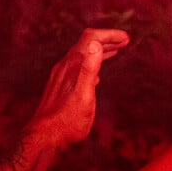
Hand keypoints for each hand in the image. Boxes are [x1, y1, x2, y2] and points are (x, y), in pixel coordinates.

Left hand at [23, 28, 129, 145]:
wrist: (45, 136)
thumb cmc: (67, 119)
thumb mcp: (84, 94)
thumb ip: (89, 68)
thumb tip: (96, 43)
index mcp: (73, 65)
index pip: (91, 38)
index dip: (109, 35)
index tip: (126, 38)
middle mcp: (65, 66)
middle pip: (86, 44)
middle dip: (107, 40)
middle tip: (125, 41)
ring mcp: (62, 76)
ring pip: (82, 56)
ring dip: (100, 51)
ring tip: (115, 51)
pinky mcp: (61, 86)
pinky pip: (78, 68)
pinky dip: (92, 64)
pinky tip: (97, 74)